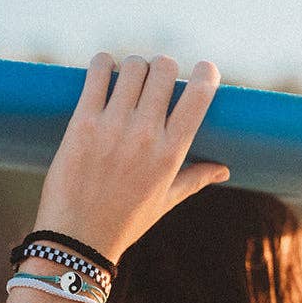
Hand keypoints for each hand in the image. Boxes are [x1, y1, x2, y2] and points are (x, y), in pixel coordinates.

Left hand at [33, 52, 229, 264]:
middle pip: (164, 69)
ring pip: (132, 66)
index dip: (206, 73)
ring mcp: (113, 127)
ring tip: (127, 79)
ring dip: (133, 67)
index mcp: (170, 154)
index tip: (203, 70)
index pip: (200, 95)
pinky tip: (104, 71)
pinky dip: (103, 64)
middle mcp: (145, 136)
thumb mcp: (165, 202)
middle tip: (154, 81)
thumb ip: (195, 179)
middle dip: (163, 68)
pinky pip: (97, 72)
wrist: (77, 238)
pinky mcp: (82, 123)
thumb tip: (224, 170)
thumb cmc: (124, 222)